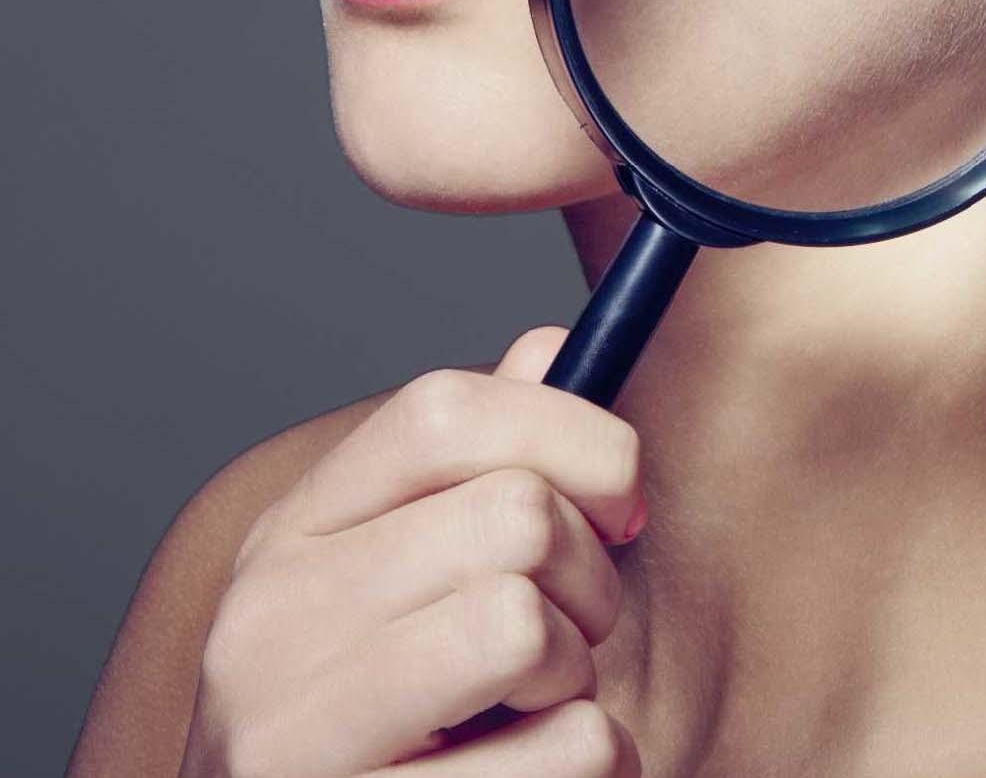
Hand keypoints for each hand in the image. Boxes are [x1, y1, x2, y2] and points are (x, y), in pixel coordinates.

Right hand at [176, 326, 643, 776]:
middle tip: (566, 638)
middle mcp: (270, 616)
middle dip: (587, 580)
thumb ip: (475, 465)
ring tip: (530, 710)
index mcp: (294, 531)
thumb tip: (547, 345)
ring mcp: (291, 731)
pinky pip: (562, 755)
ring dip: (575, 677)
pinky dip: (596, 764)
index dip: (570, 433)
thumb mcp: (404, 578)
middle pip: (515, 513)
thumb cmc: (384, 721)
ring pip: (523, 625)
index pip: (443, 410)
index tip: (619, 501)